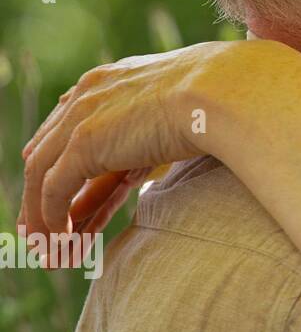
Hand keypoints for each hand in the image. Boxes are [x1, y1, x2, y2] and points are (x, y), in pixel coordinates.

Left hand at [20, 42, 248, 239]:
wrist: (228, 90)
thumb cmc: (227, 97)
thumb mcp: (191, 107)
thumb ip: (171, 120)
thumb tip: (189, 146)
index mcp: (113, 81)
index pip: (76, 131)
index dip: (69, 169)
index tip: (74, 200)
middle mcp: (90, 94)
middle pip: (51, 152)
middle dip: (44, 194)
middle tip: (45, 231)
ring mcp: (83, 117)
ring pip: (42, 174)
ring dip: (42, 215)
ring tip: (50, 250)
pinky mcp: (84, 143)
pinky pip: (53, 190)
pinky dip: (52, 219)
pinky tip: (63, 242)